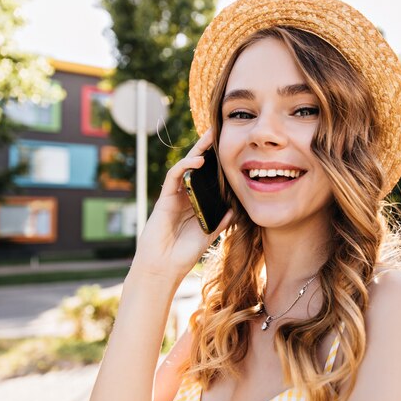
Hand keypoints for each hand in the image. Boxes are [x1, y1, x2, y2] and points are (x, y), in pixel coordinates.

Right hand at [131, 128, 232, 282]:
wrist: (163, 268)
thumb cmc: (183, 255)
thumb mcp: (209, 234)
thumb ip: (220, 221)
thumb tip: (237, 209)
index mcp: (195, 203)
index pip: (206, 179)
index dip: (216, 165)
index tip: (230, 150)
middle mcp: (184, 197)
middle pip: (196, 168)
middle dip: (206, 150)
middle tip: (218, 132)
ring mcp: (173, 197)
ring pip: (185, 168)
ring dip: (197, 152)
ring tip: (209, 138)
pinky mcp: (164, 199)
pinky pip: (173, 177)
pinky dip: (185, 167)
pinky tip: (197, 161)